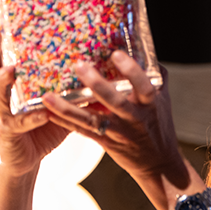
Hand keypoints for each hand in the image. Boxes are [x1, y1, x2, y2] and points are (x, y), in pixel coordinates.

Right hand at [0, 26, 69, 175]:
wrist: (29, 159)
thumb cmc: (43, 127)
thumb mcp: (58, 103)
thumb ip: (71, 87)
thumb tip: (98, 70)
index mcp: (15, 85)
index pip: (4, 57)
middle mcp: (5, 96)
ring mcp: (5, 113)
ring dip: (3, 81)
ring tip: (10, 69)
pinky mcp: (10, 132)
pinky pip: (20, 122)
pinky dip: (32, 117)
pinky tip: (42, 113)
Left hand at [41, 53, 189, 205]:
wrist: (158, 163)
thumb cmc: (158, 124)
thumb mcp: (162, 99)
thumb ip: (155, 75)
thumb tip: (143, 46)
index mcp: (150, 104)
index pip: (144, 86)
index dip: (131, 71)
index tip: (116, 54)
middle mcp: (135, 118)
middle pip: (116, 102)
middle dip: (98, 86)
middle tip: (79, 66)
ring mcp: (119, 132)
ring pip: (92, 120)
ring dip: (69, 109)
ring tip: (49, 96)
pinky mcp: (106, 143)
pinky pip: (83, 132)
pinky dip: (65, 122)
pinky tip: (48, 112)